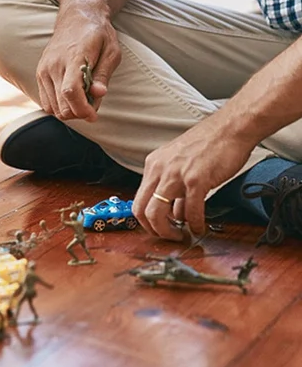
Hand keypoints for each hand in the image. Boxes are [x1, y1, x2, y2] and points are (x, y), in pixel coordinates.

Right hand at [36, 5, 120, 120]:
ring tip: (83, 100)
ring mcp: (44, 69)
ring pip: (52, 107)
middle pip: (61, 104)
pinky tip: (71, 98)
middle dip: (79, 113)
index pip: (70, 91)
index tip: (93, 115)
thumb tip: (99, 94)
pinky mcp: (39, 72)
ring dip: (69, 111)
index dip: (82, 109)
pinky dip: (58, 106)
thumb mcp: (111, 51)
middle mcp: (54, 64)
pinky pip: (46, 102)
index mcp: (74, 57)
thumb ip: (103, 74)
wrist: (76, 17)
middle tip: (92, 107)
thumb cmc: (98, 34)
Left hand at [132, 123, 254, 239]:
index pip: (138, 200)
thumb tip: (174, 213)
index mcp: (153, 164)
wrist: (229, 129)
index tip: (160, 228)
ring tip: (185, 233)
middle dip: (155, 230)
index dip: (147, 221)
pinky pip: (189, 211)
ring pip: (158, 213)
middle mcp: (160, 169)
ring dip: (171, 231)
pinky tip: (201, 226)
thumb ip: (172, 185)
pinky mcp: (196, 179)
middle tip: (170, 236)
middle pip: (142, 210)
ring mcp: (176, 174)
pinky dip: (195, 224)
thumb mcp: (179, 162)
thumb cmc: (208, 145)